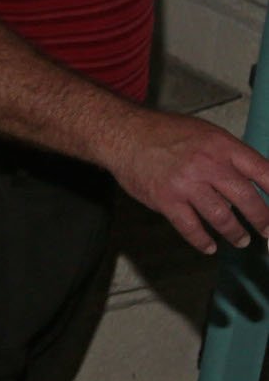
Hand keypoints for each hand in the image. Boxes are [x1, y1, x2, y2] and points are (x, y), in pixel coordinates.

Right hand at [104, 108, 268, 252]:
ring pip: (221, 215)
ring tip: (241, 241)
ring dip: (234, 232)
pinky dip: (201, 240)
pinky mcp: (166, 200)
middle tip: (267, 231)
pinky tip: (209, 247)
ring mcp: (187, 184)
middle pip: (245, 197)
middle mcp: (208, 165)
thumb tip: (250, 179)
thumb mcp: (207, 135)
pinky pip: (189, 226)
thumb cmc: (166, 134)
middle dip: (261, 218)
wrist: (127, 136)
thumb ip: (229, 156)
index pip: (262, 170)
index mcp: (223, 146)